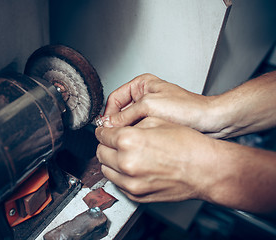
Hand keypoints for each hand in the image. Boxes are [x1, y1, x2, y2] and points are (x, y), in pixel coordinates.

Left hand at [95, 117, 217, 202]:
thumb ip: (130, 124)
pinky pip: (118, 183)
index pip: (102, 135)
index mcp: (128, 141)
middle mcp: (126, 163)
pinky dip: (120, 175)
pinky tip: (132, 168)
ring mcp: (130, 182)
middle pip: (101, 152)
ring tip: (124, 155)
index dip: (103, 130)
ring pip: (106, 169)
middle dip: (106, 145)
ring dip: (111, 161)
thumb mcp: (156, 121)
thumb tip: (116, 127)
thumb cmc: (187, 145)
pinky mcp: (136, 195)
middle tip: (114, 141)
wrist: (205, 169)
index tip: (105, 131)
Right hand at [102, 73, 223, 136]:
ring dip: (128, 130)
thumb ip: (126, 114)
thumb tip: (108, 123)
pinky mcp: (156, 122)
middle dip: (118, 123)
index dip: (109, 113)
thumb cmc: (188, 108)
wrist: (210, 121)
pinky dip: (137, 135)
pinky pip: (139, 129)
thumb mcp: (150, 106)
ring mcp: (150, 109)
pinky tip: (140, 141)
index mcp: (141, 85)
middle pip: (120, 111)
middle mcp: (144, 96)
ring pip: (129, 122)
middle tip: (116, 135)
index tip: (107, 127)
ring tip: (130, 138)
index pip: (114, 98)